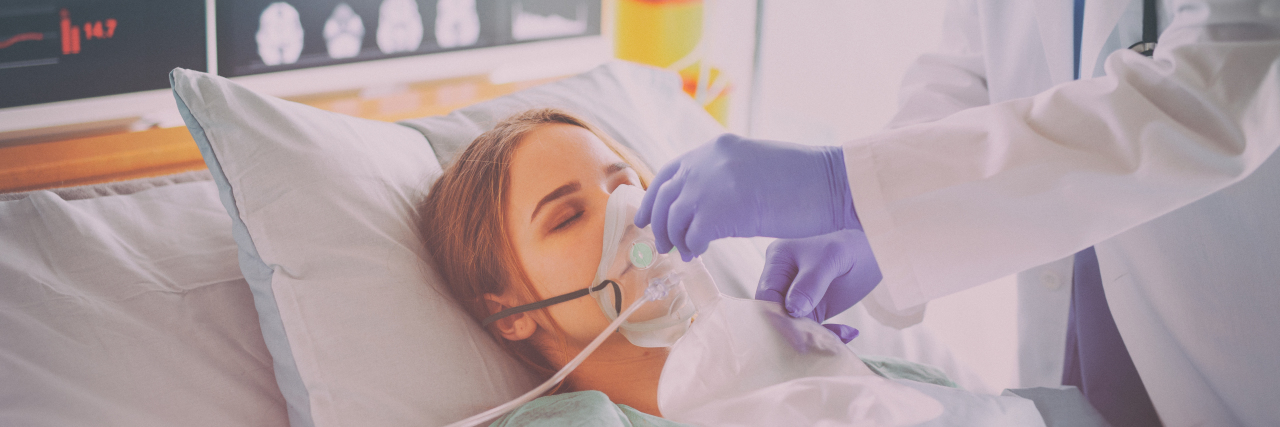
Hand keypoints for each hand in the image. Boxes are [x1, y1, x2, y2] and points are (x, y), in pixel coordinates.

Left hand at [635, 134, 858, 260]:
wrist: (833, 183)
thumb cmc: (805, 180)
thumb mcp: (755, 165)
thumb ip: (725, 175)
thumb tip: (702, 201)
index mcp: (716, 147)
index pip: (670, 172)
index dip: (654, 197)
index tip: (648, 217)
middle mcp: (708, 162)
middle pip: (665, 196)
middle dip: (660, 223)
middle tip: (663, 245)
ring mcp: (712, 185)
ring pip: (674, 218)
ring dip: (675, 239)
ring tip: (686, 252)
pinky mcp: (721, 212)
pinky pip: (692, 236)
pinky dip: (692, 247)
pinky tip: (699, 254)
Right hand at [755, 229, 881, 343]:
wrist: (872, 253)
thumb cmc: (848, 248)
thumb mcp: (830, 259)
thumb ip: (810, 283)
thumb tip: (792, 310)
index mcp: (778, 260)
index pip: (767, 294)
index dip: (778, 316)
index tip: (798, 335)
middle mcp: (782, 279)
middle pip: (776, 312)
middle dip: (796, 330)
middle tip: (820, 341)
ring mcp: (795, 296)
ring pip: (794, 325)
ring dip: (815, 336)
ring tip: (841, 336)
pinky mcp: (811, 309)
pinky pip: (811, 329)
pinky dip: (827, 335)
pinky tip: (848, 333)